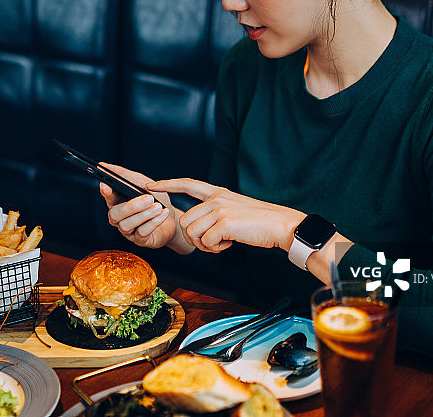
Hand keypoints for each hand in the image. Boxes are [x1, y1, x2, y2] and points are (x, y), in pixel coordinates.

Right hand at [98, 163, 181, 249]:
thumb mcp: (145, 185)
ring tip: (158, 206)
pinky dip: (153, 222)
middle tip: (149, 198)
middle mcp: (119, 217)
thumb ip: (128, 177)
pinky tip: (163, 214)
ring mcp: (128, 230)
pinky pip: (142, 232)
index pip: (107, 196)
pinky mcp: (139, 240)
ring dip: (144, 214)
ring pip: (126, 224)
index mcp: (118, 201)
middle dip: (131, 206)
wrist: (173, 219)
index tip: (106, 185)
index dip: (105, 192)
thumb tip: (107, 166)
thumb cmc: (157, 200)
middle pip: (115, 214)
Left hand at [147, 178, 305, 253]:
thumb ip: (216, 211)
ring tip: (221, 243)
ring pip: (192, 232)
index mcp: (218, 192)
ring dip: (204, 245)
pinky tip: (228, 244)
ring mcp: (220, 209)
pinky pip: (206, 241)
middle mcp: (216, 198)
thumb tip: (200, 226)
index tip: (151, 185)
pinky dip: (215, 249)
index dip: (168, 184)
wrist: (281, 225)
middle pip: (184, 219)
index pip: (187, 183)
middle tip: (211, 242)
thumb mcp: (235, 208)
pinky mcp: (224, 223)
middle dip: (193, 238)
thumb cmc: (260, 221)